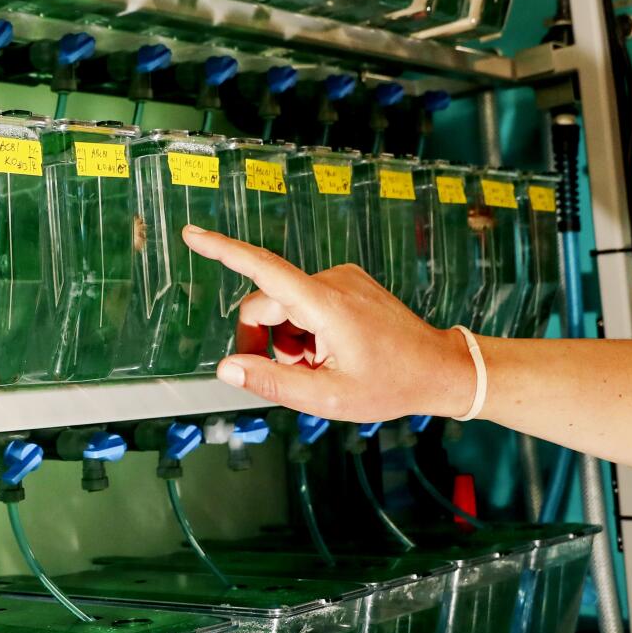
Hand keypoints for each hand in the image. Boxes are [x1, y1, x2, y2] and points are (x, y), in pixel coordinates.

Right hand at [183, 224, 476, 421]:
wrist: (439, 368)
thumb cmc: (389, 385)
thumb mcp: (327, 397)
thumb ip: (272, 382)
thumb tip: (227, 368)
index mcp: (325, 305)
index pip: (263, 270)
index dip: (223, 251)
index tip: (192, 235)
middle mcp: (332, 281)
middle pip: (266, 302)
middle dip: (263, 338)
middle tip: (286, 375)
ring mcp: (342, 278)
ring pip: (285, 305)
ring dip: (287, 338)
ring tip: (318, 365)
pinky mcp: (348, 281)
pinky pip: (305, 301)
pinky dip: (304, 328)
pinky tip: (329, 351)